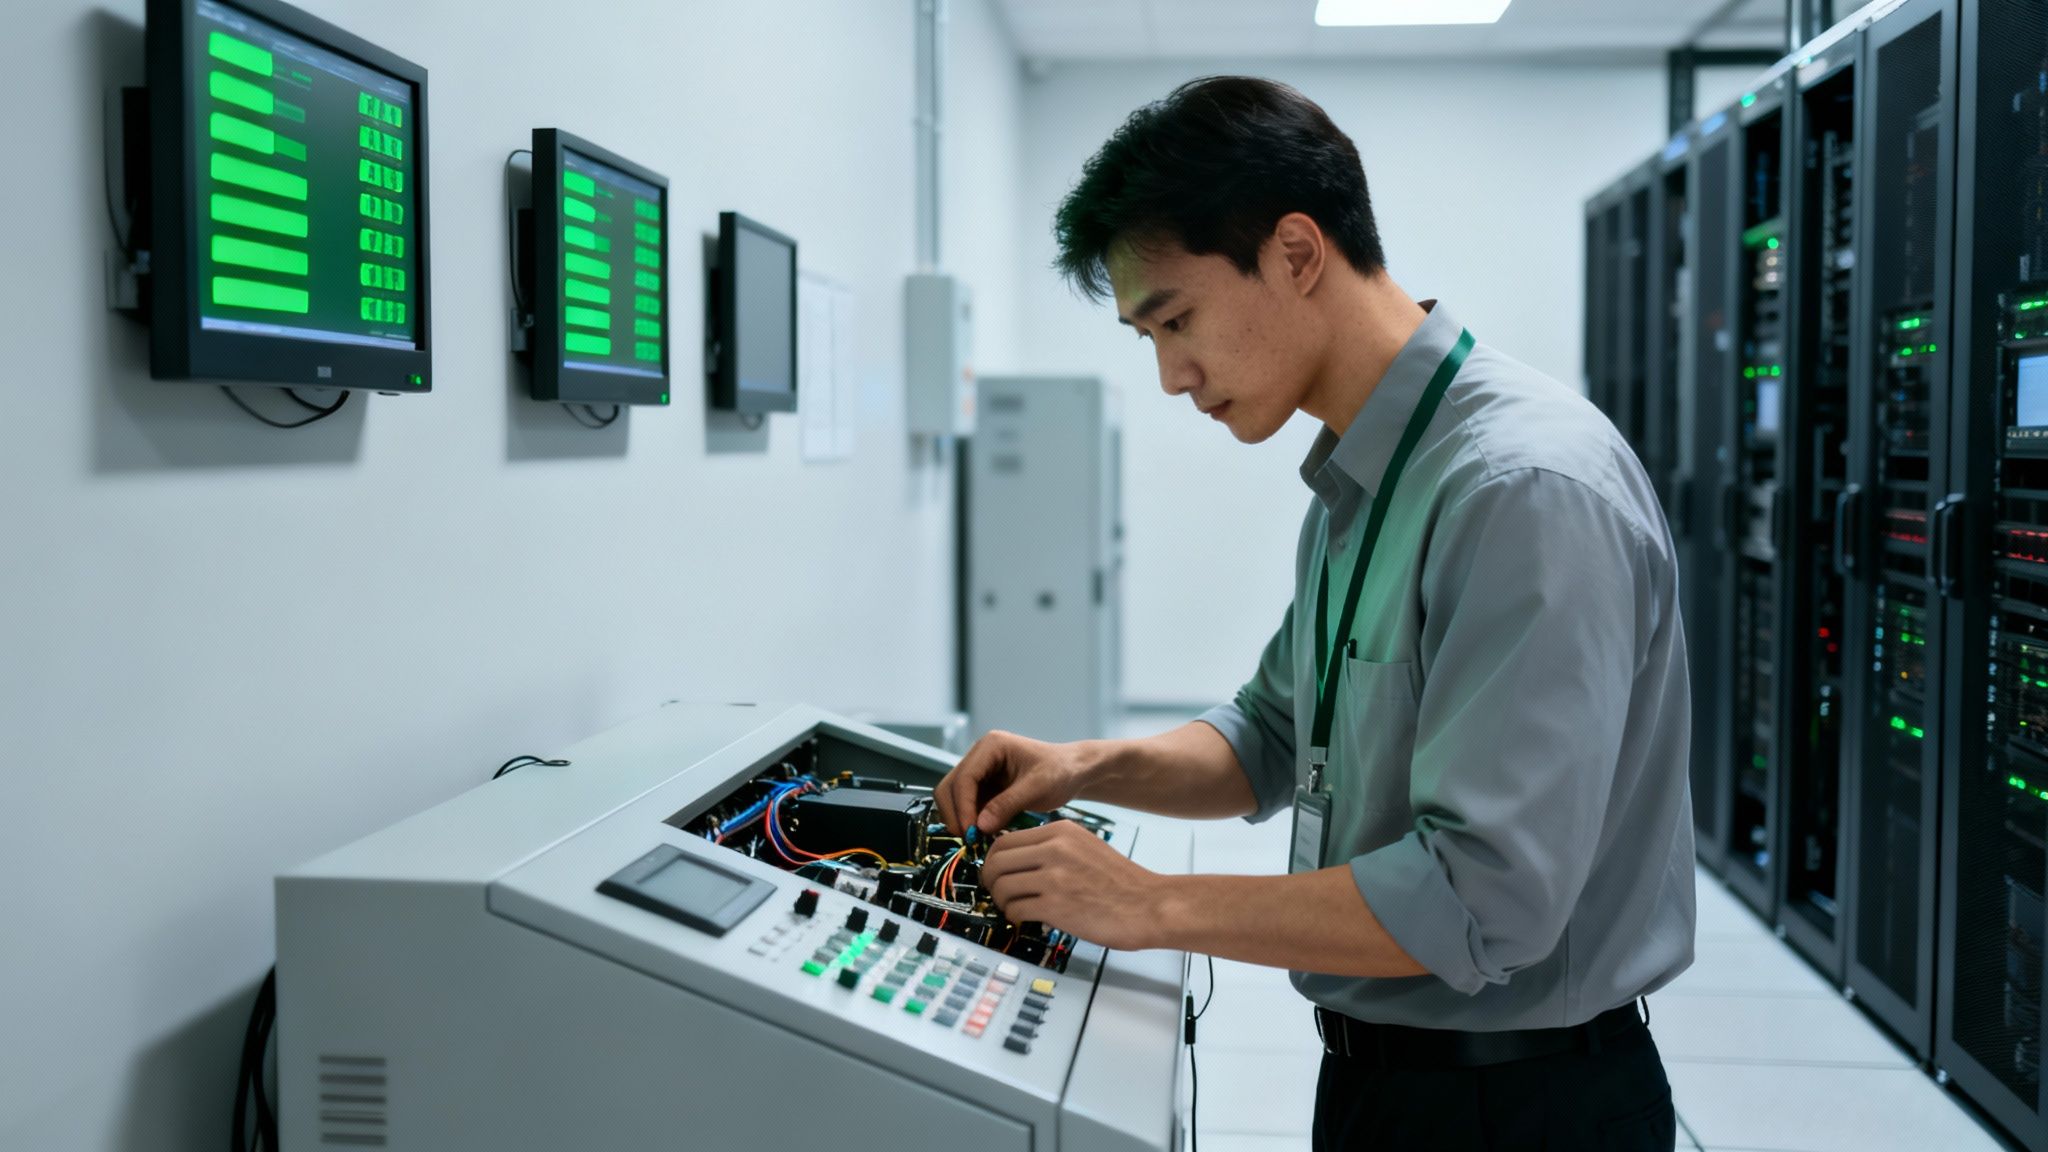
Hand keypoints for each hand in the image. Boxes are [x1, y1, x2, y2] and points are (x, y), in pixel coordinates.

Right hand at [934, 730, 1091, 836]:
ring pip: (953, 798)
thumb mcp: (1037, 787)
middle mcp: (979, 756)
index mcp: (991, 746)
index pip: (964, 778)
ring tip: (978, 839)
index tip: (972, 832)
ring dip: (961, 819)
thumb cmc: (1060, 771)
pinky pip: (966, 806)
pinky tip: (984, 835)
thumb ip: (1007, 805)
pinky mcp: (982, 787)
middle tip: (970, 840)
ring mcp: (979, 772)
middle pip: (950, 787)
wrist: (1072, 771)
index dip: (963, 807)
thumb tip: (980, 826)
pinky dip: (970, 821)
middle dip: (956, 814)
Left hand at [979, 821, 1162, 950]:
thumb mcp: (1084, 846)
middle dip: (990, 880)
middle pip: (996, 862)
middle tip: (997, 893)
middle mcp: (1054, 848)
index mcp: (1060, 831)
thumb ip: (1052, 847)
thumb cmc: (1119, 882)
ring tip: (1013, 908)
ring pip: (1001, 886)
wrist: (1148, 905)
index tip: (996, 873)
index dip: (992, 860)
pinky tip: (1024, 919)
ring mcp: (1054, 877)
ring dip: (1001, 901)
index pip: (1004, 841)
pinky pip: (1015, 909)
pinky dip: (1014, 916)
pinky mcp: (1056, 906)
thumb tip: (1014, 857)